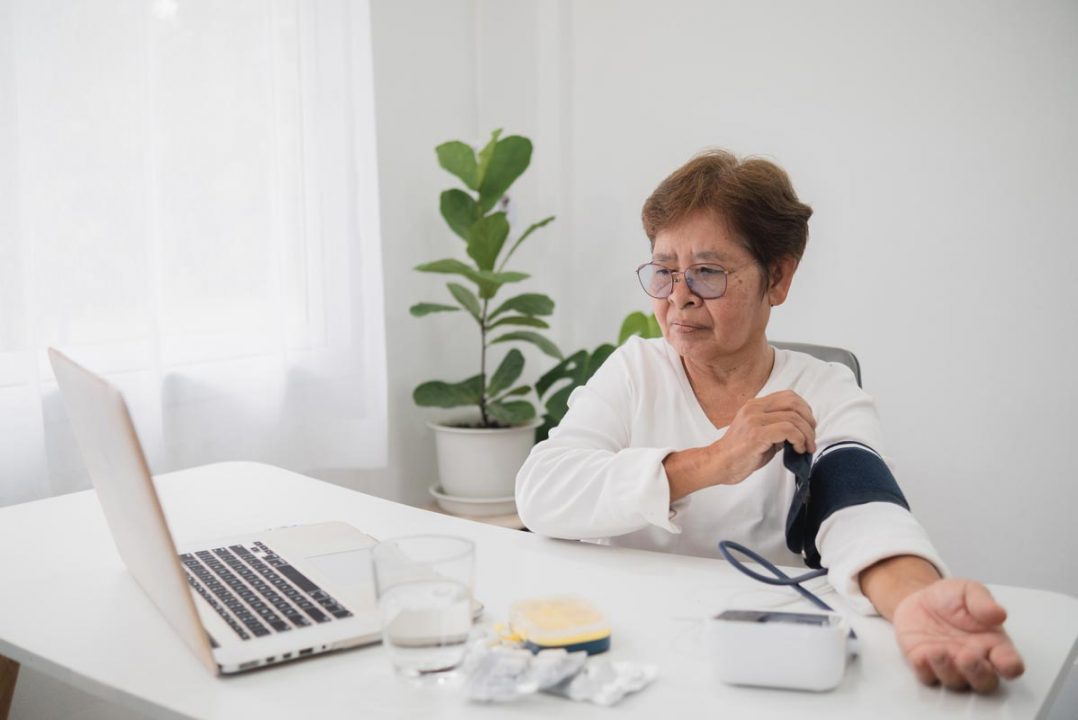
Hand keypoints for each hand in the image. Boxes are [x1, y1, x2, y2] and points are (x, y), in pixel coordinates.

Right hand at [712, 390, 815, 484]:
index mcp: (755, 406)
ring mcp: (755, 420)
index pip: (788, 396)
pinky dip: (799, 439)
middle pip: (794, 403)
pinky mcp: (757, 434)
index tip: (808, 426)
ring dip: (807, 434)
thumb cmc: (739, 454)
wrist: (718, 464)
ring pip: (794, 417)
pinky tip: (798, 449)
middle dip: (809, 421)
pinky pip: (788, 429)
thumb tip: (799, 431)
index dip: (805, 409)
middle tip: (811, 438)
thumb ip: (777, 428)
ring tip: (807, 447)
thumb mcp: (760, 434)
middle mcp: (754, 408)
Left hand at [893, 578, 1024, 692]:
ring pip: (956, 682)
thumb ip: (983, 601)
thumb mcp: (968, 590)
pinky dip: (925, 668)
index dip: (1010, 667)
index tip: (1004, 662)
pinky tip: (924, 653)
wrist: (917, 599)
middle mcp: (975, 660)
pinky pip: (927, 676)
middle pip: (985, 682)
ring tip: (939, 651)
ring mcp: (951, 666)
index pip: (1010, 664)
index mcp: (993, 644)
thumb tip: (999, 614)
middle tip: (967, 657)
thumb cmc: (950, 598)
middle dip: (978, 674)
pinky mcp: (926, 666)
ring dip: (948, 670)